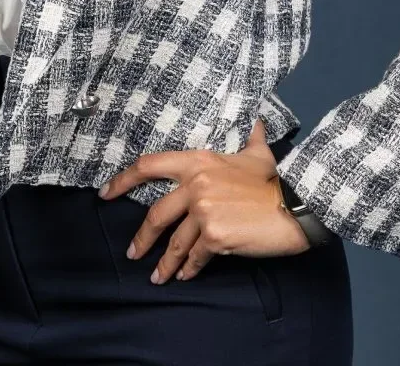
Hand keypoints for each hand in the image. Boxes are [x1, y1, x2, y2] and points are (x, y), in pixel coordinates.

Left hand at [97, 117, 310, 284]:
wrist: (294, 205)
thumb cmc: (274, 180)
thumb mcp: (258, 153)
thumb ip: (251, 137)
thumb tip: (257, 122)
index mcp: (199, 161)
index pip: (150, 165)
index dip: (123, 180)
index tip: (106, 193)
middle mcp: (195, 184)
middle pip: (157, 214)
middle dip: (142, 237)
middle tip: (133, 253)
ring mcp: (203, 211)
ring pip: (175, 242)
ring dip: (164, 263)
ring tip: (158, 276)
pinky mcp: (215, 236)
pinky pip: (195, 257)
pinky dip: (189, 269)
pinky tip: (186, 276)